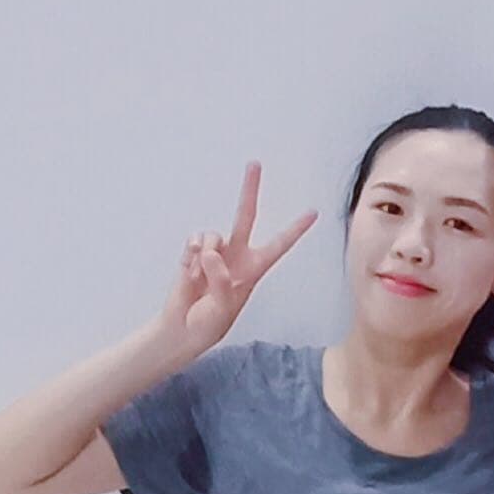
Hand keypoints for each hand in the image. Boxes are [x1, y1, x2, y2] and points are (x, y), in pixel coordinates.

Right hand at [160, 164, 315, 356]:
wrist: (180, 329)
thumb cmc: (208, 324)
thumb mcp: (224, 308)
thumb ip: (222, 279)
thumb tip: (211, 252)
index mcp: (253, 269)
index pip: (278, 245)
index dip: (295, 229)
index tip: (313, 212)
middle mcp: (236, 255)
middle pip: (245, 215)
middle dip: (249, 189)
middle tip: (254, 163)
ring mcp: (214, 252)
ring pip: (213, 235)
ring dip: (207, 255)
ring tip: (202, 279)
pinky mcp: (192, 253)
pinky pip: (195, 241)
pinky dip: (191, 256)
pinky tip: (190, 272)